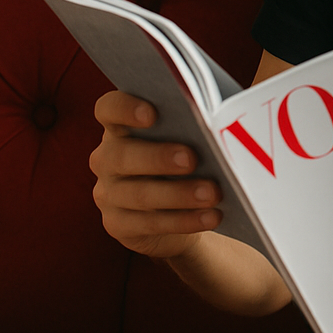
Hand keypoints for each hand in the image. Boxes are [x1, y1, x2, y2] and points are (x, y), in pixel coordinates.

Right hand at [88, 90, 222, 258]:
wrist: (183, 211)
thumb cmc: (190, 160)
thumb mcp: (189, 138)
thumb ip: (195, 124)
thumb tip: (225, 120)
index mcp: (121, 127)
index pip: (109, 109)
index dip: (125, 108)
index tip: (152, 113)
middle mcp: (107, 158)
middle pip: (122, 155)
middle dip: (159, 157)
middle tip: (192, 159)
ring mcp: (108, 194)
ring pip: (139, 194)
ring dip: (179, 194)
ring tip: (213, 193)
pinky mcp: (118, 225)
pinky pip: (150, 224)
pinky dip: (184, 221)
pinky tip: (211, 216)